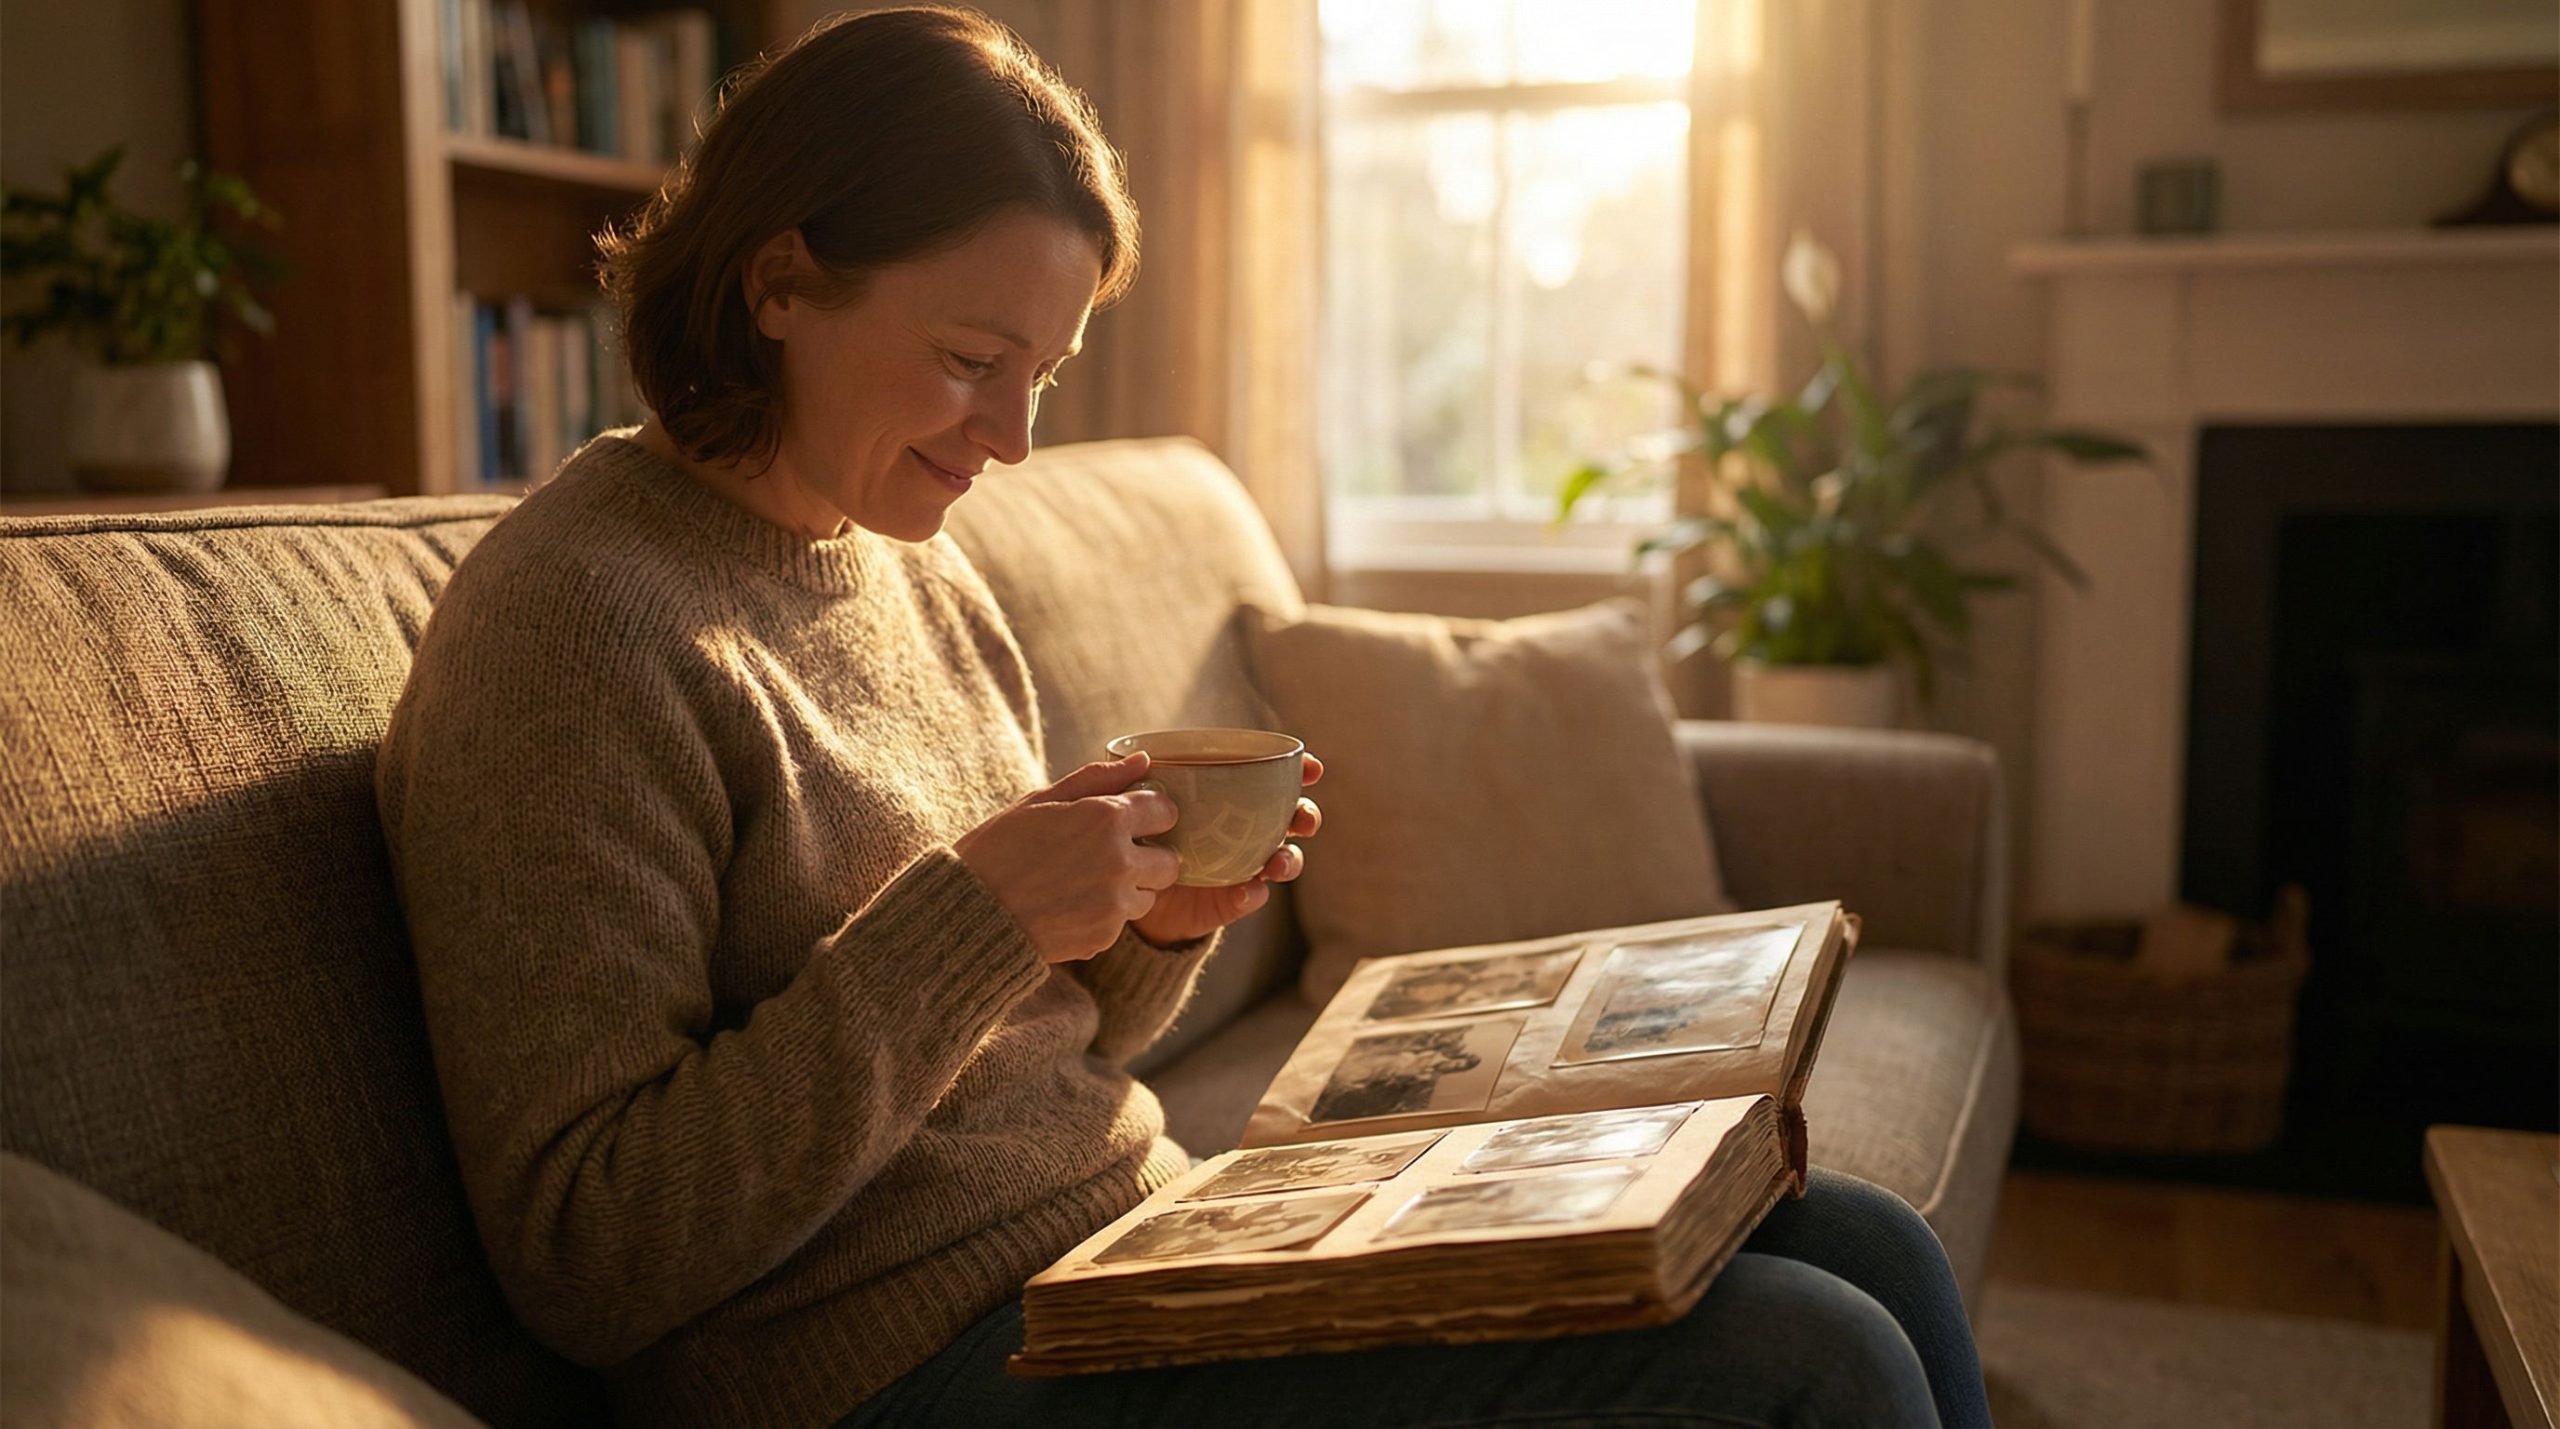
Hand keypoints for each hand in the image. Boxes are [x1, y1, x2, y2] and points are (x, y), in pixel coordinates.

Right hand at [955, 753, 1181, 963]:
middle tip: (1111, 856)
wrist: (968, 914)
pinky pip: (1122, 923)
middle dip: (1149, 856)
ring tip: (1083, 883)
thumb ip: (1098, 779)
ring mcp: (1114, 903)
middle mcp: (1119, 861)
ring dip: (1129, 888)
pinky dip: (1104, 915)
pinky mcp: (1105, 936)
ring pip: (1149, 895)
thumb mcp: (1041, 802)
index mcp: (1106, 818)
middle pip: (1170, 861)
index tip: (1133, 819)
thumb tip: (1143, 760)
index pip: (1165, 810)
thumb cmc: (998, 848)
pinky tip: (1068, 907)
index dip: (1150, 813)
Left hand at [1131, 754, 1323, 946]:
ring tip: (1274, 864)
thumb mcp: (1135, 805)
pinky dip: (1254, 894)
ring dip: (1288, 860)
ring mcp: (1245, 866)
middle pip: (1294, 819)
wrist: (1132, 892)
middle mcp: (1250, 830)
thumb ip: (1136, 779)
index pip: (1277, 781)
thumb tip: (1142, 758)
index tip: (1312, 767)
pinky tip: (1246, 890)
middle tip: (1302, 820)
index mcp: (1235, 799)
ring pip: (1284, 860)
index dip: (1302, 772)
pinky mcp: (1232, 899)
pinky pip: (1253, 897)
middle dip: (1306, 816)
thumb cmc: (1138, 835)